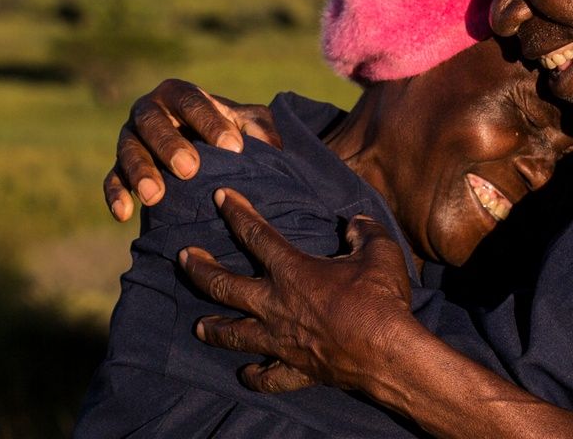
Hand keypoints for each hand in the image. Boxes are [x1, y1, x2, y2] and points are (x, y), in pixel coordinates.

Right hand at [104, 80, 279, 220]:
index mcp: (178, 94)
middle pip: (153, 123)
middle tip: (189, 170)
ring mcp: (130, 138)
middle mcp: (149, 111)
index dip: (210, 123)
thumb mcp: (244, 123)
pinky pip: (111, 178)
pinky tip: (124, 214)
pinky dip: (115, 195)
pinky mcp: (119, 166)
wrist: (198, 148)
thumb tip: (270, 146)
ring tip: (155, 197)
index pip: (191, 102)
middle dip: (169, 145)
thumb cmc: (224, 132)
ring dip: (140, 172)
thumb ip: (258, 127)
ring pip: (128, 150)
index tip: (232, 148)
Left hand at [177, 188, 416, 393]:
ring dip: (214, 328)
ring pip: (234, 335)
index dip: (236, 212)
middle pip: (224, 286)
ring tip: (198, 326)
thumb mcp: (379, 252)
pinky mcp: (296, 369)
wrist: (388, 354)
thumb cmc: (380, 300)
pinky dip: (255, 376)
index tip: (220, 196)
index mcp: (292, 271)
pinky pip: (268, 377)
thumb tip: (357, 223)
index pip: (255, 234)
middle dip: (200, 270)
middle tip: (184, 258)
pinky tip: (246, 374)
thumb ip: (365, 232)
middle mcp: (276, 305)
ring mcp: (281, 340)